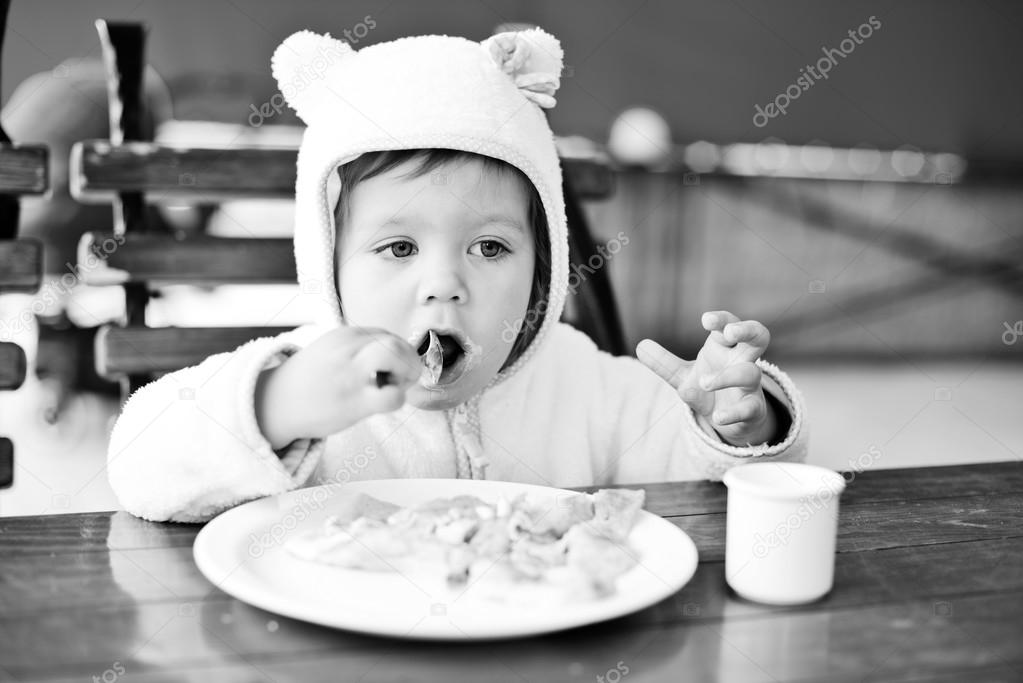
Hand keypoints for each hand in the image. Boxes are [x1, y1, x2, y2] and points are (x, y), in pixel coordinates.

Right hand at [255, 327, 420, 449]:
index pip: (386, 335)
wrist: (274, 403)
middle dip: (408, 360)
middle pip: (395, 342)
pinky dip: (397, 398)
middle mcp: (349, 349)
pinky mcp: (354, 401)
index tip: (389, 370)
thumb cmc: (309, 382)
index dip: (396, 353)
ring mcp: (351, 373)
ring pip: (397, 356)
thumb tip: (397, 355)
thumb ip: (359, 348)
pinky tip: (382, 403)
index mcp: (345, 336)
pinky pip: (392, 396)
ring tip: (394, 387)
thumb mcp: (331, 351)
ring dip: (407, 372)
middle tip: (402, 378)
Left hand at [636, 310, 777, 445]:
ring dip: (728, 376)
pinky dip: (734, 413)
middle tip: (730, 332)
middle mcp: (742, 361)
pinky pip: (749, 408)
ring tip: (704, 382)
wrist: (728, 420)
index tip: (705, 320)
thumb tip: (640, 346)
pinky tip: (718, 417)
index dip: (722, 319)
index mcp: (725, 347)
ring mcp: (750, 385)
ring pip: (751, 373)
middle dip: (748, 329)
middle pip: (758, 337)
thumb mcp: (682, 376)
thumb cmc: (708, 388)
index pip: (729, 324)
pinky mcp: (753, 409)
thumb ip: (663, 363)